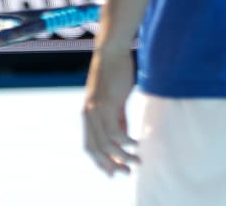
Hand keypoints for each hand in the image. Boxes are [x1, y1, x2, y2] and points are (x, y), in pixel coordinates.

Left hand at [82, 46, 139, 176]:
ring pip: (107, 144)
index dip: (100, 162)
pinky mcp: (106, 104)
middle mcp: (88, 115)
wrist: (111, 51)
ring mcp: (96, 110)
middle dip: (111, 165)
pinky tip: (137, 144)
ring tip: (137, 162)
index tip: (114, 174)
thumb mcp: (115, 101)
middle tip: (127, 173)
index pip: (89, 146)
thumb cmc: (114, 74)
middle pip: (96, 150)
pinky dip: (126, 143)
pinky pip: (116, 132)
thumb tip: (124, 140)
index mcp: (88, 115)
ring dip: (123, 157)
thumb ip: (117, 119)